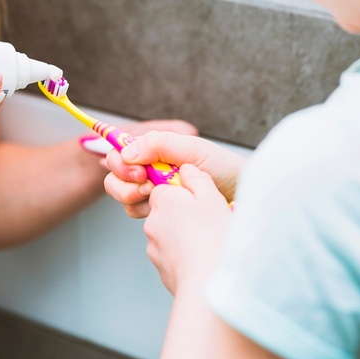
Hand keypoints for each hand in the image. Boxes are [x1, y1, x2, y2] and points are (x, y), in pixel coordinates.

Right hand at [104, 132, 245, 217]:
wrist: (244, 196)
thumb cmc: (224, 168)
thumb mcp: (193, 149)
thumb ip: (159, 144)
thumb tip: (126, 152)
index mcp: (156, 151)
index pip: (121, 153)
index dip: (120, 162)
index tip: (138, 170)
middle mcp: (150, 171)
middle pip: (115, 177)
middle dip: (124, 182)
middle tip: (148, 185)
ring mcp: (154, 193)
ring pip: (123, 196)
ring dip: (133, 197)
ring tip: (157, 196)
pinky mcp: (160, 213)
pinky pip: (137, 213)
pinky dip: (145, 212)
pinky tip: (164, 210)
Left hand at [144, 164, 231, 294]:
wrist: (207, 284)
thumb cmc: (213, 238)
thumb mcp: (211, 197)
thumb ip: (197, 178)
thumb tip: (186, 169)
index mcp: (163, 201)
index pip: (164, 188)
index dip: (184, 193)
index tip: (201, 201)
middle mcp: (152, 223)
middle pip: (166, 211)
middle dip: (184, 214)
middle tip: (208, 222)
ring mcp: (154, 247)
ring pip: (169, 234)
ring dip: (185, 236)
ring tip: (208, 243)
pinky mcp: (160, 268)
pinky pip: (173, 255)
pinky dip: (185, 255)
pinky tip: (203, 259)